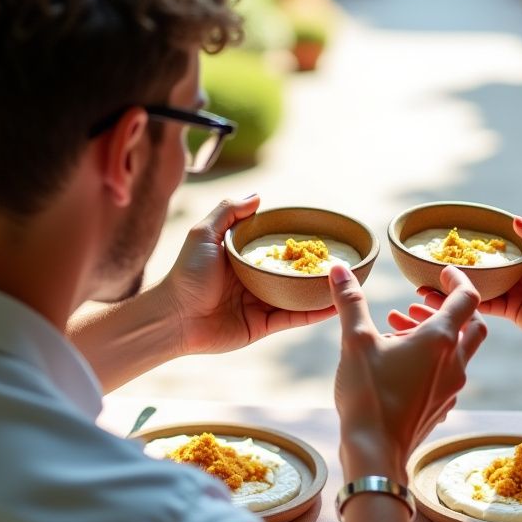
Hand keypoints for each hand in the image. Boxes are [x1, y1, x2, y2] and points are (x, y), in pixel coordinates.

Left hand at [158, 195, 334, 355]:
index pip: (275, 246)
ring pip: (297, 295)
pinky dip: (315, 312)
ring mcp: (260, 303)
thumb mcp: (204, 234)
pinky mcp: (263, 325)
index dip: (295, 240)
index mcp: (242, 258)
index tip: (320, 233)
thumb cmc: (186, 274)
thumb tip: (258, 196)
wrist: (174, 317)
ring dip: (320, 289)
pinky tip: (335, 304)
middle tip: (341, 257)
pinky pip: (294, 317)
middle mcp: (254, 279)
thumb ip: (228, 212)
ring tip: (347, 280)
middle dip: (314, 266)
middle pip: (291, 271)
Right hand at [330, 262, 486, 482]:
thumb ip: (350, 302)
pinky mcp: (441, 406)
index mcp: (440, 340)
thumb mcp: (355, 341)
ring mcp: (451, 388)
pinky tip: (401, 360)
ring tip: (397, 327)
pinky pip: (447, 373)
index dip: (457, 279)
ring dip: (436, 332)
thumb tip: (339, 268)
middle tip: (420, 300)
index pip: (467, 297)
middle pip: (473, 324)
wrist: (375, 453)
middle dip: (450, 306)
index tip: (442, 271)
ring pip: (458, 350)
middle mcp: (454, 363)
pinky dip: (432, 357)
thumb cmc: (368, 395)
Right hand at [394, 217, 521, 354]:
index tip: (451, 234)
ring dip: (452, 285)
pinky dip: (462, 302)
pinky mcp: (505, 310)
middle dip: (456, 261)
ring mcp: (507, 289)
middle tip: (430, 259)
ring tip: (424, 284)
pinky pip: (480, 304)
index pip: (497, 242)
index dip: (476, 238)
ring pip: (475, 284)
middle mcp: (513, 269)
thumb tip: (515, 220)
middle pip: (481, 263)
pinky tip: (440, 301)